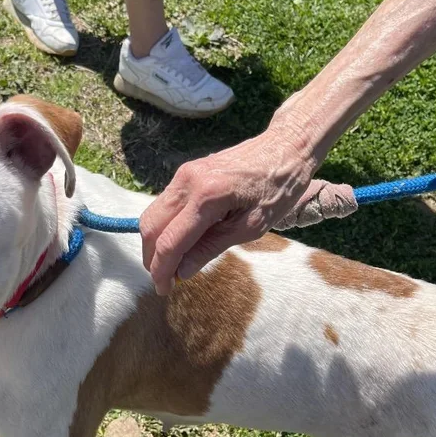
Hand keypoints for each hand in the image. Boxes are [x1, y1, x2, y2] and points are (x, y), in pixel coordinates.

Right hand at [139, 128, 315, 293]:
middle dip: (152, 259)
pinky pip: (163, 205)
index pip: (170, 241)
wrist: (285, 146)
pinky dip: (163, 228)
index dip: (162, 270)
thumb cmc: (277, 188)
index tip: (163, 290)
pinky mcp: (185, 173)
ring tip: (170, 264)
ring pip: (152, 216)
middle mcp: (187, 182)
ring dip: (155, 244)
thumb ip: (212, 248)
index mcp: (207, 197)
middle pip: (150, 228)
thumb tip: (183, 272)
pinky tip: (178, 243)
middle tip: (164, 280)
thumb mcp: (251, 226)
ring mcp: (183, 174)